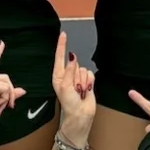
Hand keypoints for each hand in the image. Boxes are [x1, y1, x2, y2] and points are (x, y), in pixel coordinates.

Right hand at [0, 42, 24, 131]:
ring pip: (7, 83)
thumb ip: (9, 95)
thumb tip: (23, 90)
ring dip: (8, 97)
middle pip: (6, 77)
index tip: (2, 43)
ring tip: (0, 108)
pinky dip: (5, 99)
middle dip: (10, 92)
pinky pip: (5, 89)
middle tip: (9, 106)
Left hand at [49, 31, 95, 145]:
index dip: (62, 45)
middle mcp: (67, 75)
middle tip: (75, 88)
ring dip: (83, 81)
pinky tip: (86, 91)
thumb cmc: (69, 104)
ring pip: (83, 69)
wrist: (80, 116)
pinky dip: (89, 82)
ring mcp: (77, 79)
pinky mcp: (87, 82)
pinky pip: (90, 74)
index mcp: (58, 76)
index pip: (60, 57)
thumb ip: (69, 71)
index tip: (63, 34)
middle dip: (76, 74)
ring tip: (80, 91)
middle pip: (74, 63)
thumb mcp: (65, 86)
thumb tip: (72, 57)